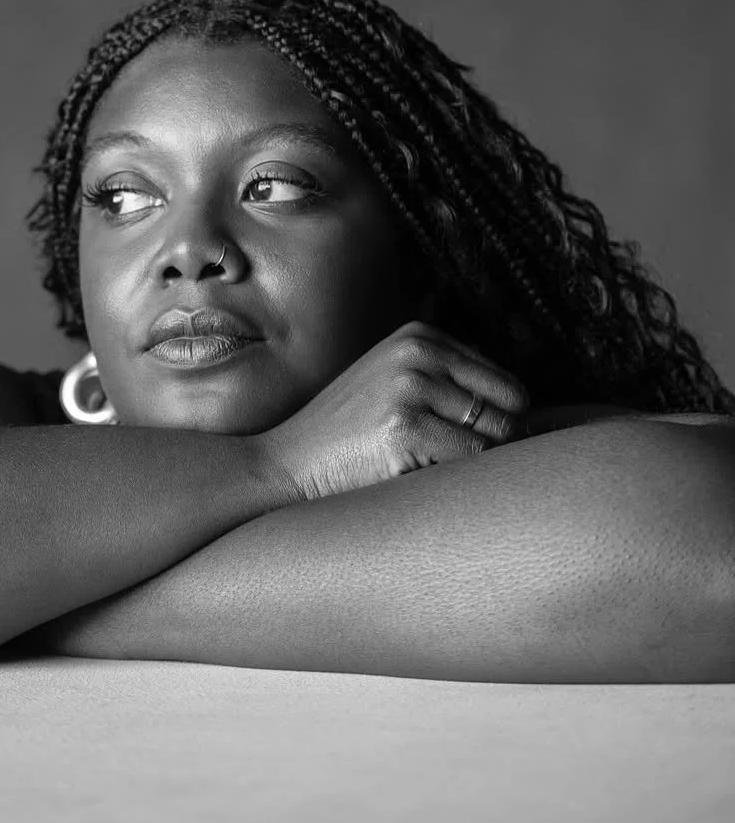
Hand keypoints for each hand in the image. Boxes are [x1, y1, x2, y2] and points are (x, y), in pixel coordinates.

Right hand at [254, 320, 530, 502]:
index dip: (505, 425)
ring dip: (485, 469)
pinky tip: (428, 487)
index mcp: (421, 336)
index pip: (507, 384)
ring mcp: (411, 389)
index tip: (482, 454)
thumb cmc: (346, 433)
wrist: (285, 462)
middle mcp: (418, 354)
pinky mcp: (406, 430)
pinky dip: (464, 484)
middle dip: (503, 447)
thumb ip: (448, 381)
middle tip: (469, 475)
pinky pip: (473, 465)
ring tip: (446, 480)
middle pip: (511, 408)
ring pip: (498, 438)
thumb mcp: (392, 379)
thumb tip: (536, 416)